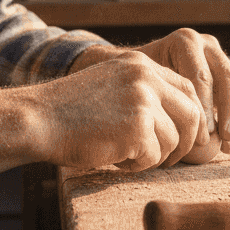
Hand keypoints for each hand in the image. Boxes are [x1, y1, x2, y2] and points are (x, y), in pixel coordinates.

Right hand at [40, 51, 203, 170]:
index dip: (191, 117)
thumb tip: (184, 121)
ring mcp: (142, 101)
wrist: (38, 119)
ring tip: (124, 154)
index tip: (186, 138)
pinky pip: (153, 157)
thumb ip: (144, 93)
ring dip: (153, 156)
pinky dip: (136, 165)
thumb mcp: (112, 85)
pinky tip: (113, 158)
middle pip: (191, 114)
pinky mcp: (137, 128)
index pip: (188, 88)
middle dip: (185, 142)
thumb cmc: (71, 111)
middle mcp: (146, 77)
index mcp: (141, 64)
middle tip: (169, 160)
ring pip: (173, 140)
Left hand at [130, 28, 229, 156]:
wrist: (139, 69)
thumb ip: (160, 102)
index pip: (201, 78)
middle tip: (226, 142)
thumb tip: (183, 136)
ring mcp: (219, 56)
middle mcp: (205, 44)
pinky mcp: (227, 71)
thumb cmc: (136, 80)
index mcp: (184, 42)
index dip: (205, 109)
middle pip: (226, 80)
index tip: (206, 137)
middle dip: (229, 115)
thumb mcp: (142, 84)